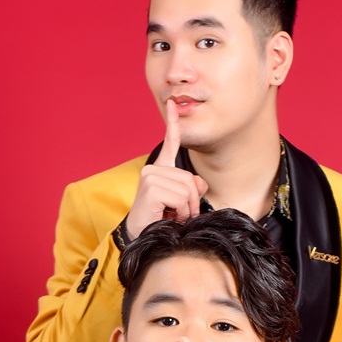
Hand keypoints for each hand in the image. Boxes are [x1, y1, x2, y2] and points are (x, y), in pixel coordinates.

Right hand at [125, 99, 208, 237]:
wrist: (142, 237)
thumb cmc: (160, 221)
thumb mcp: (181, 203)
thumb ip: (192, 188)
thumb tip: (199, 183)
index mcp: (160, 170)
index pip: (169, 143)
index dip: (172, 123)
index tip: (173, 104)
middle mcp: (152, 170)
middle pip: (189, 179)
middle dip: (192, 201)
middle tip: (181, 214)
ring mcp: (150, 176)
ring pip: (187, 189)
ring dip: (186, 209)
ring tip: (173, 216)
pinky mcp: (150, 187)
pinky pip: (180, 198)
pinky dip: (180, 212)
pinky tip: (168, 217)